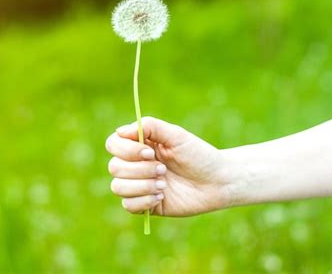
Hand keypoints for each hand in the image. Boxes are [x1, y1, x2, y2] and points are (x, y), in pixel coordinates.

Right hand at [105, 117, 231, 216]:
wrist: (218, 181)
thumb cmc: (199, 155)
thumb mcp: (176, 135)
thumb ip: (149, 126)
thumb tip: (120, 131)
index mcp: (139, 145)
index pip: (113, 144)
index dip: (126, 150)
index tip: (150, 152)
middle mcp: (135, 164)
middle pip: (114, 167)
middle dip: (139, 170)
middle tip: (163, 170)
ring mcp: (139, 185)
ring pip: (117, 187)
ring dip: (141, 186)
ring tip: (164, 185)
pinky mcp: (145, 204)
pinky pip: (128, 205)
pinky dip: (143, 201)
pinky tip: (162, 197)